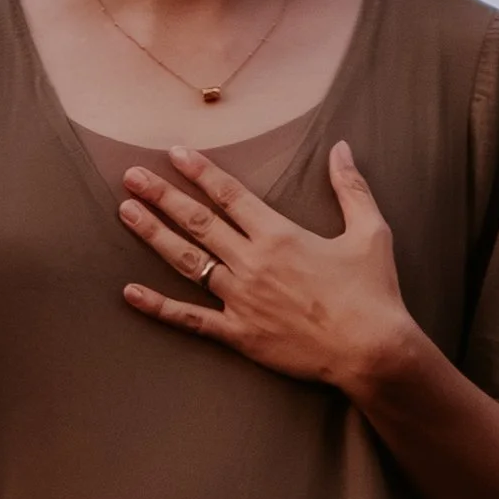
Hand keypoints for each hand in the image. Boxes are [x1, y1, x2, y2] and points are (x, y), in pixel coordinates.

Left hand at [119, 140, 418, 400]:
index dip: (199, 172)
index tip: (174, 153)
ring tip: (125, 212)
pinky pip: (190, 319)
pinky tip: (129, 293)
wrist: (371, 350)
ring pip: (187, 261)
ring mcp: (240, 299)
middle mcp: (252, 262)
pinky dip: (157, 306)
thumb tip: (341, 148)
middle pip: (198, 222)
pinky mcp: (238, 333)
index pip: (229, 195)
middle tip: (132, 176)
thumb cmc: (373, 292)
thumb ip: (351, 188)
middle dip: (162, 195)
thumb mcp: (370, 232)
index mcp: (280, 235)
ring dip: (154, 235)